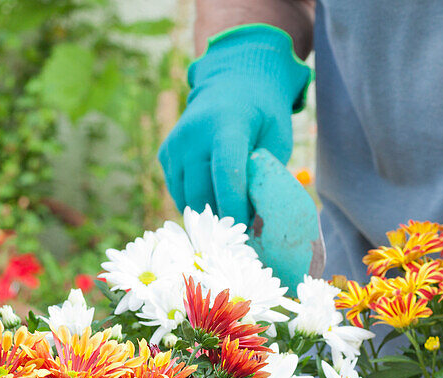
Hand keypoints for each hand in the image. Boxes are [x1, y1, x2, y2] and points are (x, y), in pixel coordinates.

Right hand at [158, 24, 310, 225]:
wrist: (232, 83)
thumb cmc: (263, 115)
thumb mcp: (276, 138)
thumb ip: (265, 173)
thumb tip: (257, 219)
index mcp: (227, 124)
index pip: (226, 172)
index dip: (234, 206)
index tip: (245, 229)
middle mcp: (194, 134)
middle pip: (202, 192)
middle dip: (222, 218)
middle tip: (242, 230)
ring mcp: (176, 144)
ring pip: (186, 199)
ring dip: (209, 213)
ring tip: (229, 214)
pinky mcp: (166, 154)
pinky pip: (178, 192)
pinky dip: (196, 202)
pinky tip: (213, 197)